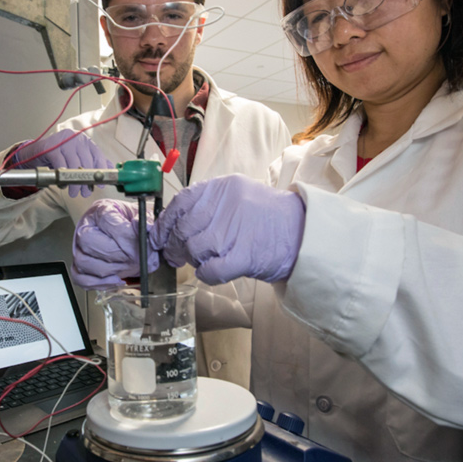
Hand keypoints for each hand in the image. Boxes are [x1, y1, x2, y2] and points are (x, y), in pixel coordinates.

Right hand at [13, 129, 112, 196]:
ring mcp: (64, 141)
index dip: (100, 171)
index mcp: (86, 141)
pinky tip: (63, 185)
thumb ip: (93, 161)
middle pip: (86, 162)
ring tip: (73, 193)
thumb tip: (110, 169)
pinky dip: (62, 178)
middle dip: (86, 181)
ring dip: (74, 183)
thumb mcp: (78, 156)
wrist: (36, 152)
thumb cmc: (60, 155)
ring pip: (73, 166)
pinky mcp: (52, 147)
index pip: (98, 156)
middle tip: (84, 193)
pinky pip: (61, 166)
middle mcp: (77, 138)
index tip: (100, 185)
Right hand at [71, 199, 158, 289]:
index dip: (126, 237)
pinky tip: (117, 279)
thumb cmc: (128, 219)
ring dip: (110, 270)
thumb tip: (148, 227)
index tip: (143, 246)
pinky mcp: (78, 264)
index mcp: (101, 210)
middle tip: (138, 260)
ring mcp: (78, 247)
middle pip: (90, 243)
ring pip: (83, 262)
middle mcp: (85, 227)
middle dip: (118, 255)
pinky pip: (81, 279)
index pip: (107, 223)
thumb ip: (145, 220)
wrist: (120, 224)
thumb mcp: (140, 214)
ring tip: (129, 268)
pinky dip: (99, 283)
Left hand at [150, 174, 305, 284]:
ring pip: (194, 249)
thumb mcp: (240, 196)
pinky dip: (205, 274)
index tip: (158, 235)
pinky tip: (210, 272)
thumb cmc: (269, 217)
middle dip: (173, 246)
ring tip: (200, 261)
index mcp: (224, 187)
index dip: (165, 223)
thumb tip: (173, 223)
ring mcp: (236, 230)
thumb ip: (210, 204)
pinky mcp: (244, 256)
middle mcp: (228, 205)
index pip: (181, 202)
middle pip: (184, 228)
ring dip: (192, 260)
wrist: (304, 233)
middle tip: (173, 255)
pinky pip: (210, 270)